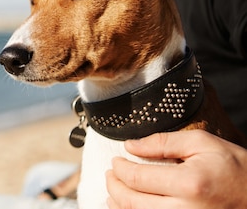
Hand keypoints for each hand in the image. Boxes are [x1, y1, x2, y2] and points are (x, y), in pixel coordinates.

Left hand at [105, 130, 246, 208]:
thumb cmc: (236, 170)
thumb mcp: (204, 144)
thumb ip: (164, 142)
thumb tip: (131, 145)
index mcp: (188, 184)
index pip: (136, 178)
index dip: (119, 168)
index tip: (116, 161)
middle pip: (131, 202)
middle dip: (114, 186)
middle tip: (111, 174)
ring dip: (119, 205)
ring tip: (114, 191)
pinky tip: (129, 208)